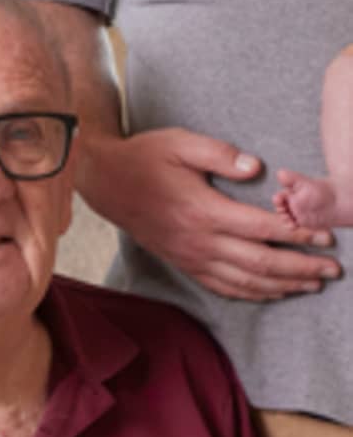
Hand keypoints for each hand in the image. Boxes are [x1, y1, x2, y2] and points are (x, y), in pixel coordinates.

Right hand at [75, 128, 341, 299]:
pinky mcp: (185, 265)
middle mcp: (200, 242)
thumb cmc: (145, 159)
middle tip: (332, 270)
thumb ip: (221, 154)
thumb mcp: (181, 143)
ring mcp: (192, 258)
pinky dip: (252, 293)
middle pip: (260, 263)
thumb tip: (257, 167)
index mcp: (203, 211)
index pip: (261, 228)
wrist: (107, 184)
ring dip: (282, 286)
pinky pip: (224, 287)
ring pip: (245, 281)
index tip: (324, 236)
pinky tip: (273, 292)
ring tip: (312, 284)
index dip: (296, 234)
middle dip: (301, 268)